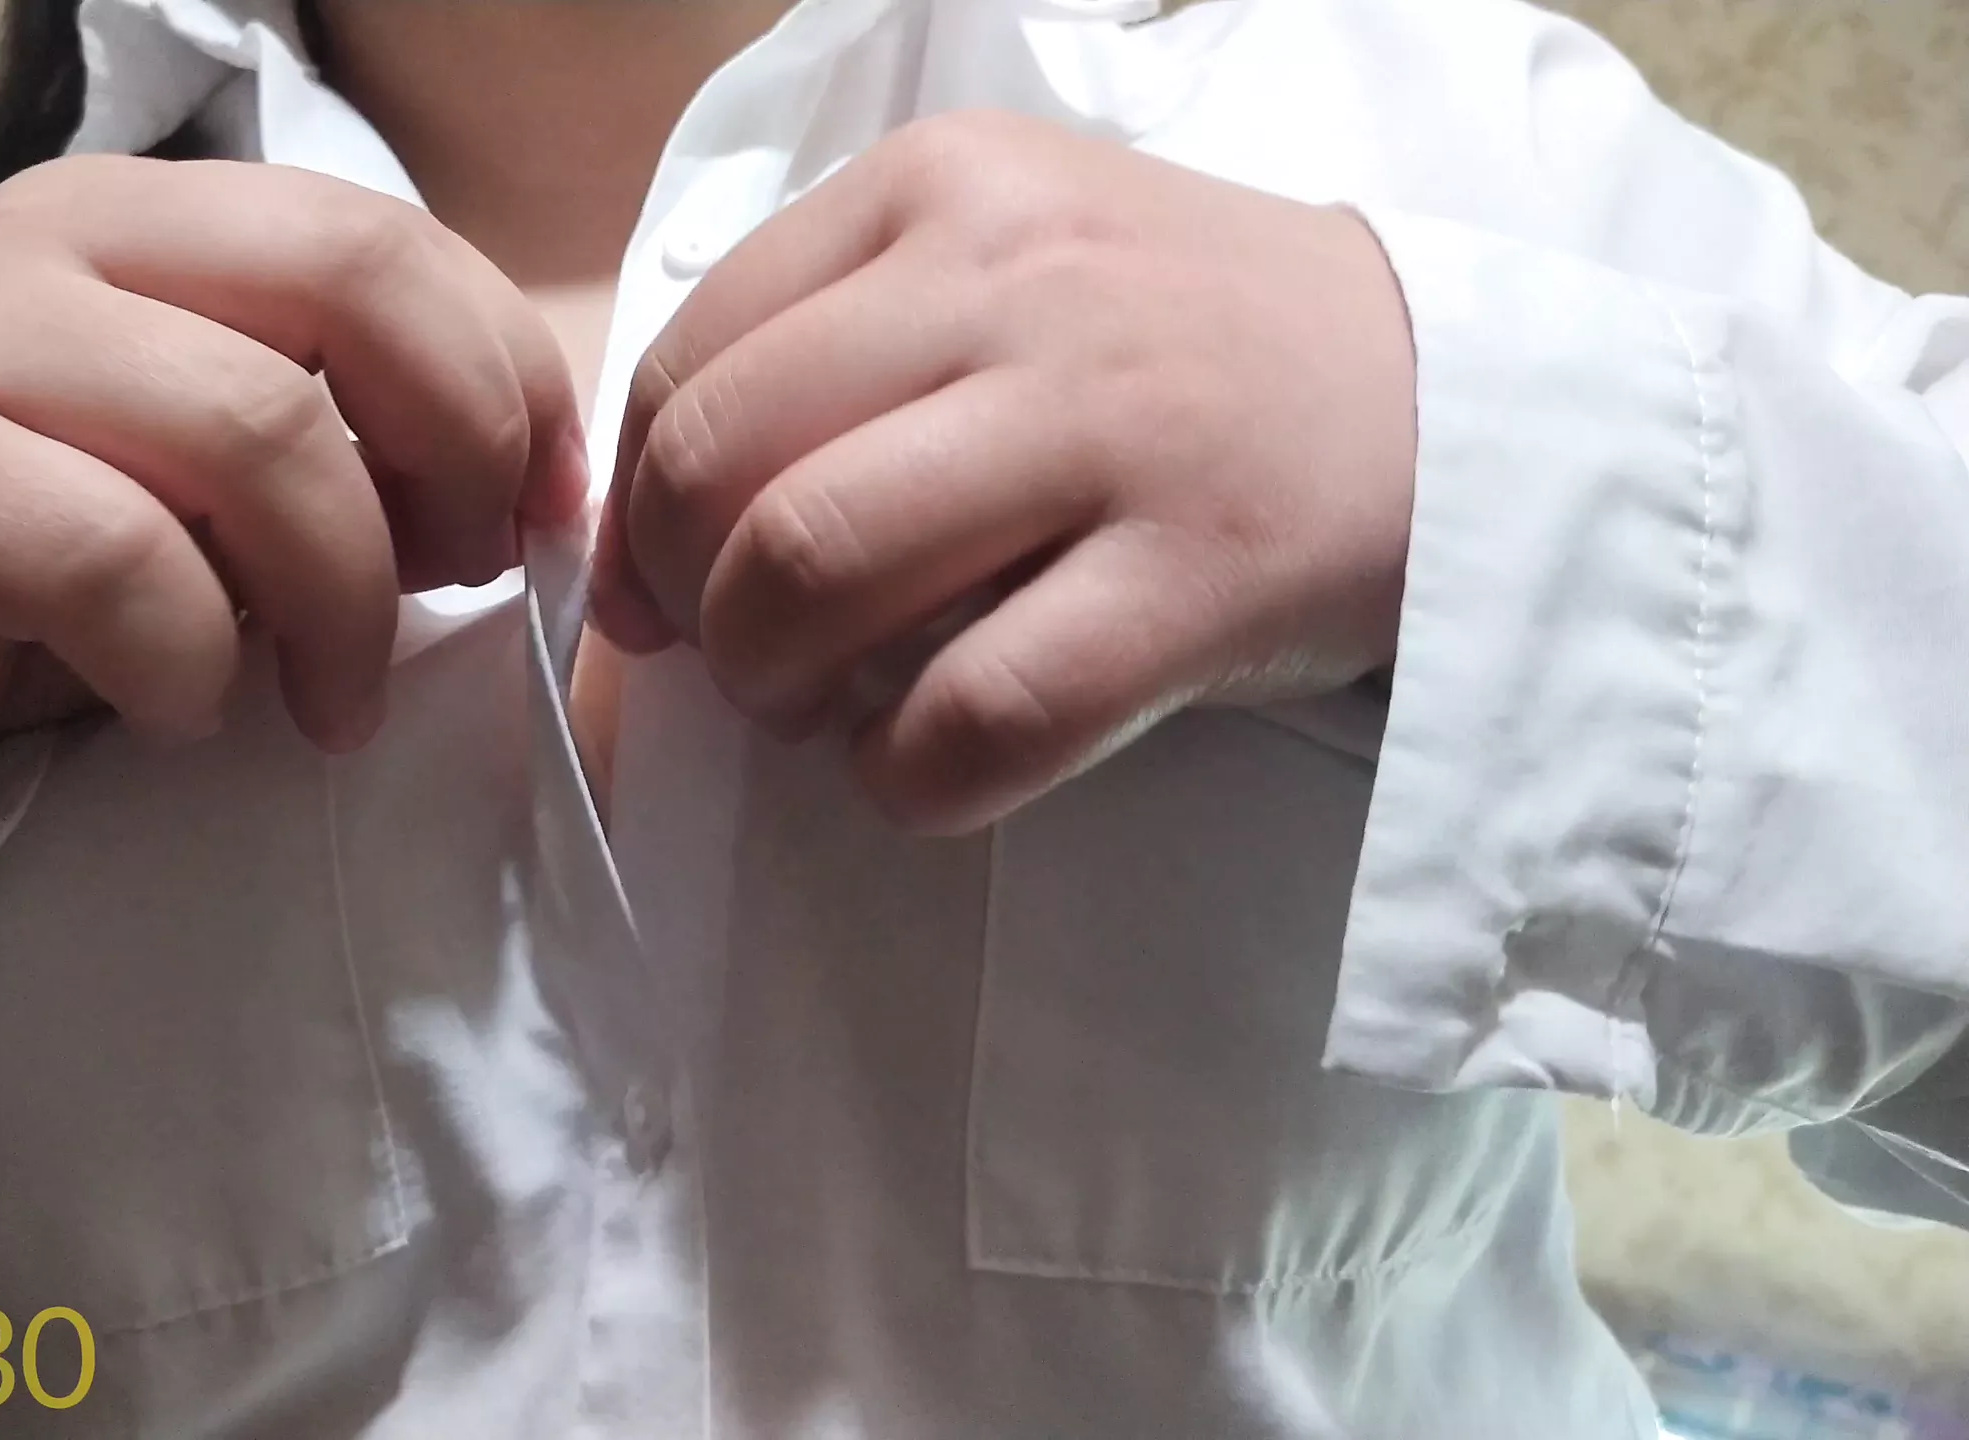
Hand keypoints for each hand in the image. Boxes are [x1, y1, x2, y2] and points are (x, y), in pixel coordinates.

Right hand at [0, 155, 583, 819]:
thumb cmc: (36, 578)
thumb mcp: (228, 492)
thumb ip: (360, 445)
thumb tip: (536, 495)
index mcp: (165, 221)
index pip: (401, 245)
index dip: (512, 384)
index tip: (542, 522)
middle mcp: (64, 238)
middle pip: (355, 287)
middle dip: (455, 457)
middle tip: (458, 587)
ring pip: (260, 432)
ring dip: (340, 602)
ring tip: (326, 703)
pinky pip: (115, 558)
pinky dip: (190, 659)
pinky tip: (178, 707)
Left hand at [590, 111, 1416, 834]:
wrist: (1456, 398)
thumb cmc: (1187, 347)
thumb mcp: (1011, 258)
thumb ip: (837, 341)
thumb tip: (652, 527)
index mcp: (942, 186)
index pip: (688, 356)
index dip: (637, 506)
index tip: (664, 586)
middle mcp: (1012, 280)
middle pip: (721, 466)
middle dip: (686, 604)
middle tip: (744, 660)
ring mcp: (1109, 422)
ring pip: (814, 569)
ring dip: (772, 685)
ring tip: (823, 705)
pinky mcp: (1194, 575)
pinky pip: (970, 712)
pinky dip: (901, 772)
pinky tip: (923, 761)